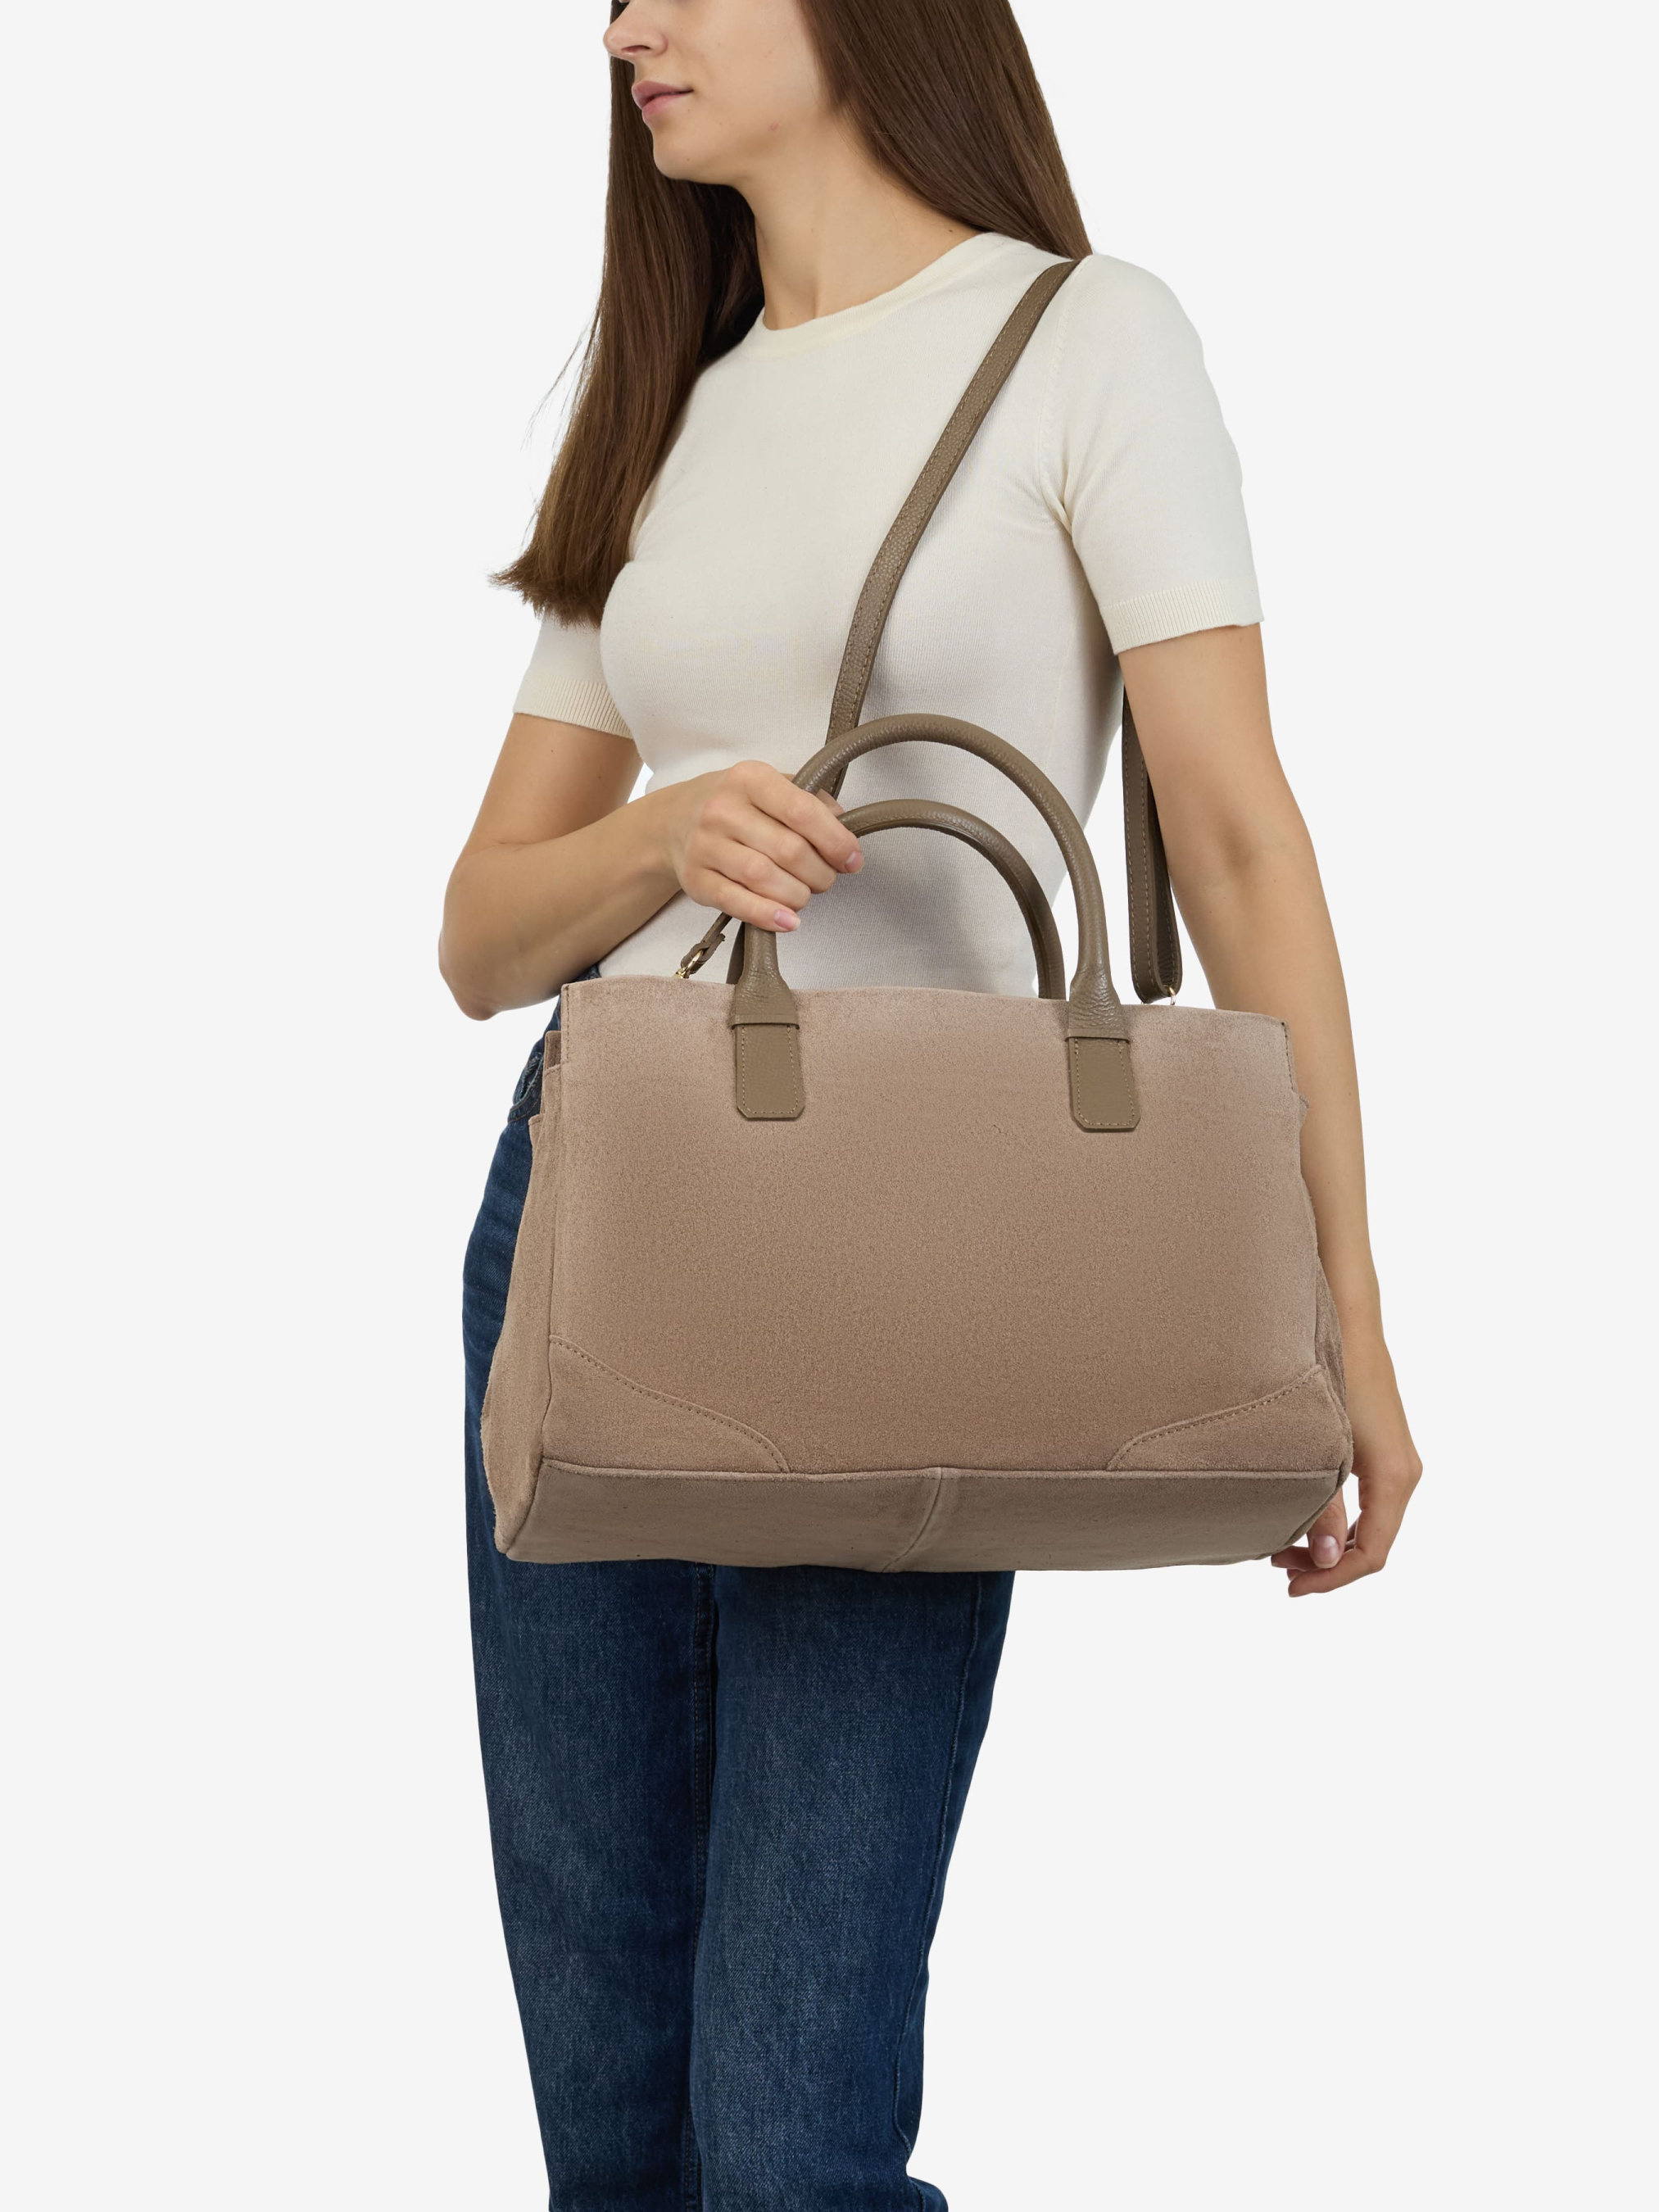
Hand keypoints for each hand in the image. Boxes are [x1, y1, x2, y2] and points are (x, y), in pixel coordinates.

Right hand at [658, 759, 863, 932]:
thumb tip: (843, 824)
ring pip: (764, 878)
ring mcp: (705, 845)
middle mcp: (723, 809)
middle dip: (820, 873)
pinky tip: (788, 920)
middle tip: (826, 879)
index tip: (853, 859)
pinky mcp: (695, 879)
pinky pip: (736, 902)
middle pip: (789, 850)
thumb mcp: (771, 787)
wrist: (673, 820)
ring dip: (798, 895)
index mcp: (749, 778)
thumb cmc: (735, 805)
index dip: (835, 840)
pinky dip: (767, 915)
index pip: (802, 811)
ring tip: (804, 894)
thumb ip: (810, 801)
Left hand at [1271, 1330, 1421, 1595]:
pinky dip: (1339, 1519)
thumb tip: (1328, 1558)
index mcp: (1396, 1477)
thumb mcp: (1323, 1448)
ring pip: (1371, 1523)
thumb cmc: (1334, 1374)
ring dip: (1331, 1542)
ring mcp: (1398, 1460)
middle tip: (1278, 1568)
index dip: (1334, 1579)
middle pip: (1374, 1543)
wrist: (1349, 1319)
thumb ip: (1323, 1506)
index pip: (1373, 1553)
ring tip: (1283, 1546)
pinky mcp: (1383, 1447)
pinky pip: (1368, 1501)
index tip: (1292, 1588)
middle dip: (1328, 1564)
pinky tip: (1303, 1514)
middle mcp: (1405, 1472)